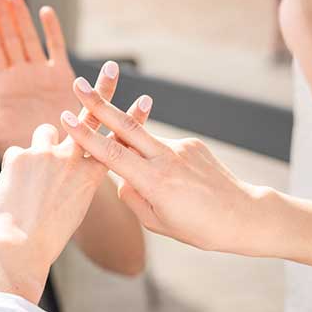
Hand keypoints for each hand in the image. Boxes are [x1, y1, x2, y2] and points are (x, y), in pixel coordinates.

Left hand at [0, 0, 79, 157]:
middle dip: (3, 13)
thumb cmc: (24, 148)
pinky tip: (45, 11)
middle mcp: (21, 75)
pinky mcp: (63, 78)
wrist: (57, 158)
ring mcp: (42, 74)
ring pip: (30, 39)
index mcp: (4, 86)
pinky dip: (52, 31)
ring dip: (22, 17)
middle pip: (10, 38)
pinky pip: (56, 49)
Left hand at [0, 63, 151, 302]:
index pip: (115, 142)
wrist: (19, 247)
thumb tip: (69, 167)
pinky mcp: (20, 154)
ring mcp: (46, 154)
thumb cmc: (47, 236)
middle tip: (110, 68)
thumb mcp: (74, 208)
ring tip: (32, 175)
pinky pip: (17, 153)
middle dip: (100, 92)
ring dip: (41, 145)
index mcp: (91, 177)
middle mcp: (73, 159)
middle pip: (90, 117)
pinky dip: (15, 168)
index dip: (130, 121)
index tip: (144, 101)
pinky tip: (13, 189)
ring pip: (46, 131)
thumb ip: (76, 181)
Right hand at [60, 78, 264, 255]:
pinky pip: (165, 149)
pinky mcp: (193, 144)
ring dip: (129, 140)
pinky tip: (178, 183)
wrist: (245, 215)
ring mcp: (181, 147)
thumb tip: (121, 178)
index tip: (66, 116)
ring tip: (147, 169)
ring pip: (144, 140)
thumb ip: (133, 198)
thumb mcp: (158, 222)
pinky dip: (159, 160)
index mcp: (154, 181)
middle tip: (79, 83)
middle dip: (99, 104)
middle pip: (125, 126)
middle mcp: (166, 158)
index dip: (86, 135)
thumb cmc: (200, 228)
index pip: (111, 153)